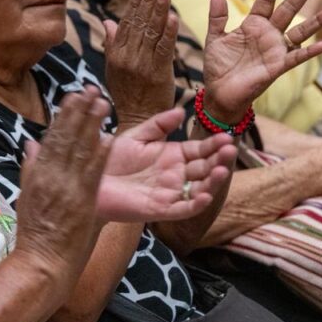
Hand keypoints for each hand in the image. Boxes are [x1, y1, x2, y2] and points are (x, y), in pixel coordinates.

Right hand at [14, 88, 112, 290]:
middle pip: (66, 138)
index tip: (73, 96)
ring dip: (93, 126)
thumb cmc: (35, 234)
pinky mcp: (82, 202)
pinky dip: (100, 156)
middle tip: (91, 90)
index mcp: (38, 174)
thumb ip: (31, 168)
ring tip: (103, 104)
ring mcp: (67, 189)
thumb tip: (32, 144)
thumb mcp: (26, 196)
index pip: (53, 138)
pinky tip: (109, 139)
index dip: (65, 115)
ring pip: (80, 151)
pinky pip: (92, 175)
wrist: (41, 262)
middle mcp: (51, 177)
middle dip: (79, 112)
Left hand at [96, 107, 235, 221]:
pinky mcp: (161, 209)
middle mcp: (176, 174)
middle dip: (219, 160)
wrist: (91, 179)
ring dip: (214, 181)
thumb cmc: (112, 158)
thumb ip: (159, 125)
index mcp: (173, 155)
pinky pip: (183, 208)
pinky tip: (206, 195)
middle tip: (230, 150)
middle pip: (205, 168)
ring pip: (200, 189)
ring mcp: (170, 193)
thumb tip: (181, 111)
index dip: (214, 144)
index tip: (227, 136)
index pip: (200, 149)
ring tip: (223, 170)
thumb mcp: (137, 136)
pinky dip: (196, 203)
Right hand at [103, 0, 176, 127]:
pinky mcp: (158, 73)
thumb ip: (112, 44)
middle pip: (139, 22)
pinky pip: (164, 49)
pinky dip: (169, 32)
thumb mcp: (113, 70)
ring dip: (159, 10)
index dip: (135, 3)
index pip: (127, 22)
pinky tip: (173, 17)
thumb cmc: (127, 96)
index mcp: (116, 54)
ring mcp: (142, 65)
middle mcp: (127, 57)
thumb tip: (109, 21)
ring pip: (152, 32)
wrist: (137, 121)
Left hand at [202, 0, 321, 122]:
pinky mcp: (277, 66)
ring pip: (300, 32)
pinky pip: (297, 57)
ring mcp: (275, 49)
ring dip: (316, 21)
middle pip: (287, 10)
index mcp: (253, 24)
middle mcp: (268, 34)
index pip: (265, 0)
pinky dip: (310, 52)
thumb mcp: (215, 38)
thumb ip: (217, 17)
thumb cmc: (218, 66)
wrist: (219, 93)